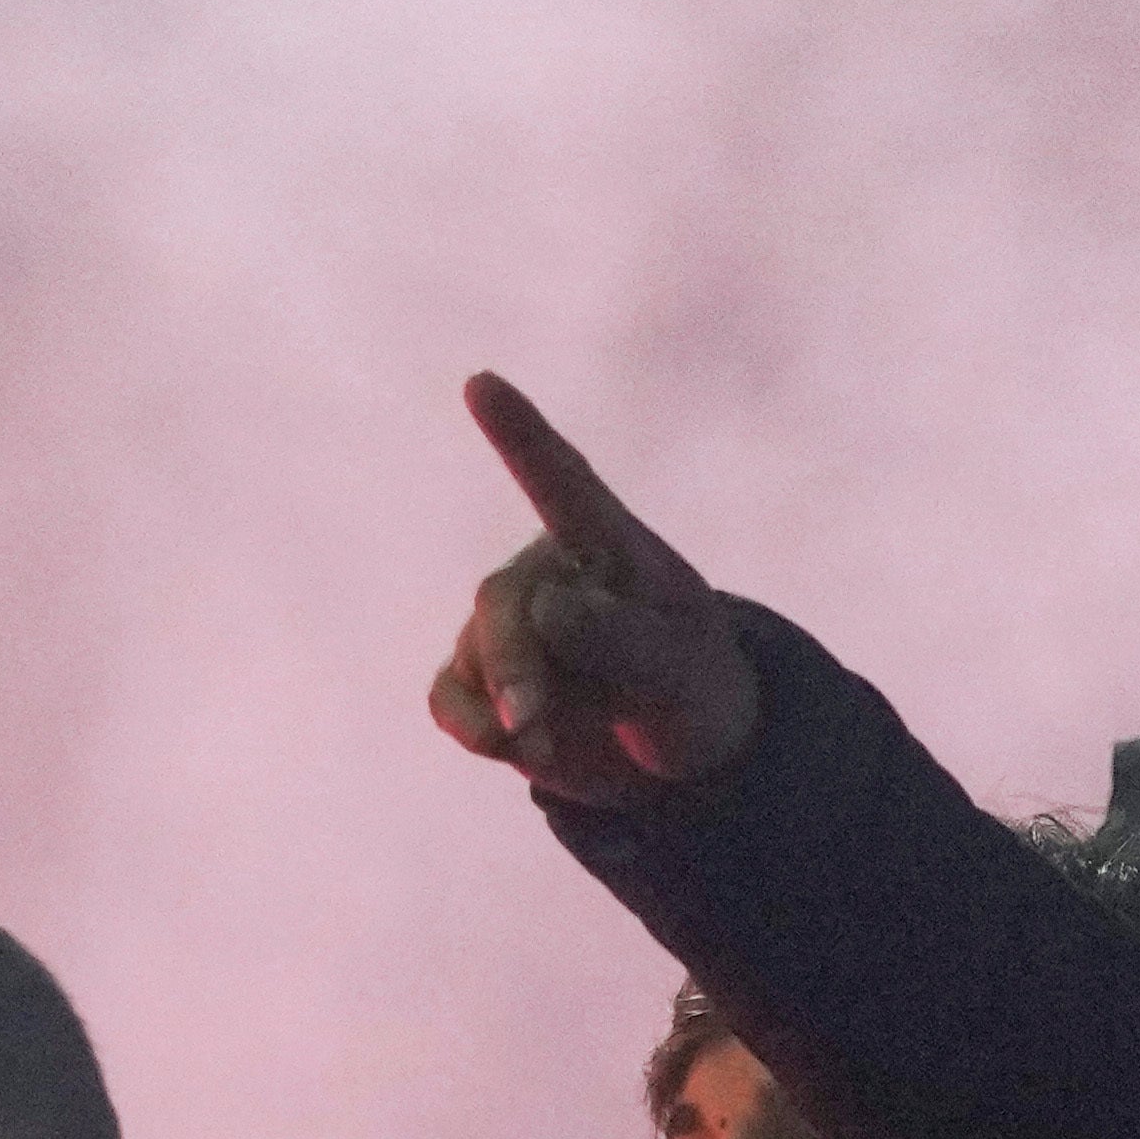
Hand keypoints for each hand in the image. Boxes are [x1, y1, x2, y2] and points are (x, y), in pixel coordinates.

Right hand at [426, 375, 758, 804]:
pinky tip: (521, 750)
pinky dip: (476, 731)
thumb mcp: (679, 672)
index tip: (480, 382)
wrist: (674, 756)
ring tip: (549, 745)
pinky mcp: (480, 683)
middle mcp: (547, 574)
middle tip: (532, 723)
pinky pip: (449, 699)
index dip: (520, 434)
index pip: (563, 483)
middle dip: (514, 665)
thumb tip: (546, 605)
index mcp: (607, 548)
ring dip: (504, 711)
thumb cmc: (690, 689)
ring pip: (473, 655)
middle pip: (502, 601)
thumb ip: (622, 639)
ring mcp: (509, 627)